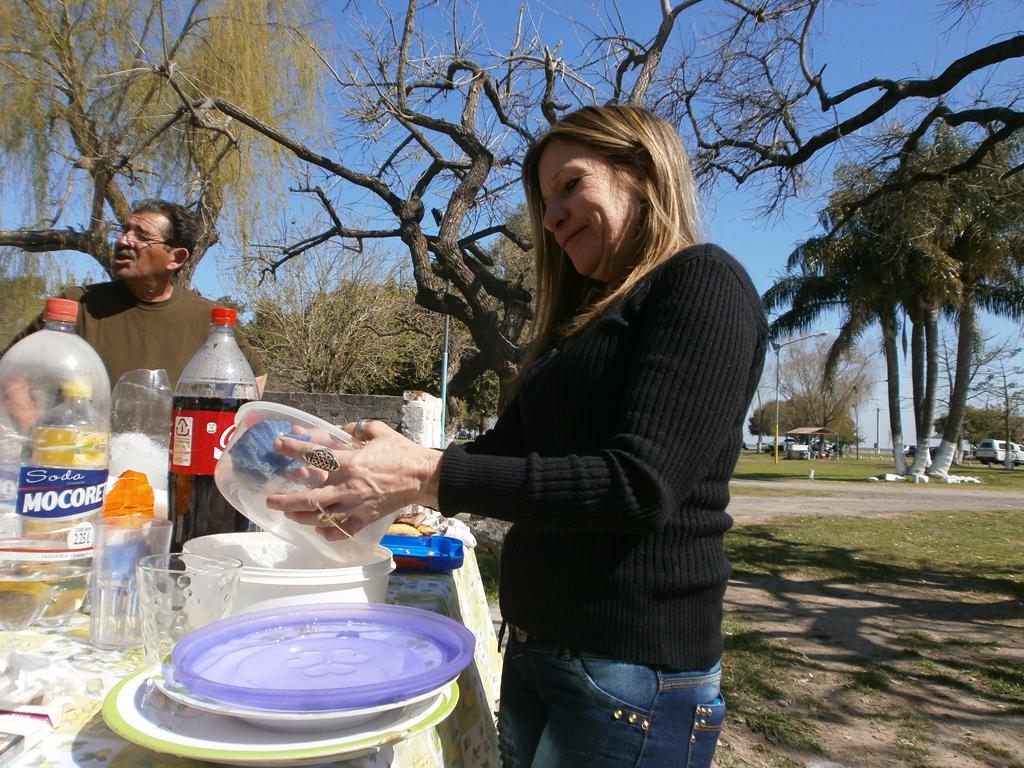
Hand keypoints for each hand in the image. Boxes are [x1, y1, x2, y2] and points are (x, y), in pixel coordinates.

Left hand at [265, 420, 442, 539]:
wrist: (423, 477)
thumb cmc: (402, 452)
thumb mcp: (378, 431)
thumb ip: (356, 428)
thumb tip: (341, 429)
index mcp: (350, 462)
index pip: (314, 455)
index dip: (293, 448)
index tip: (278, 445)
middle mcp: (348, 487)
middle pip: (309, 498)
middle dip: (286, 500)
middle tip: (271, 499)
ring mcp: (356, 506)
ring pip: (321, 517)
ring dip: (301, 517)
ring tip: (289, 514)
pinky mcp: (365, 519)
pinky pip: (341, 531)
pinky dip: (328, 532)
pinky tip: (319, 528)